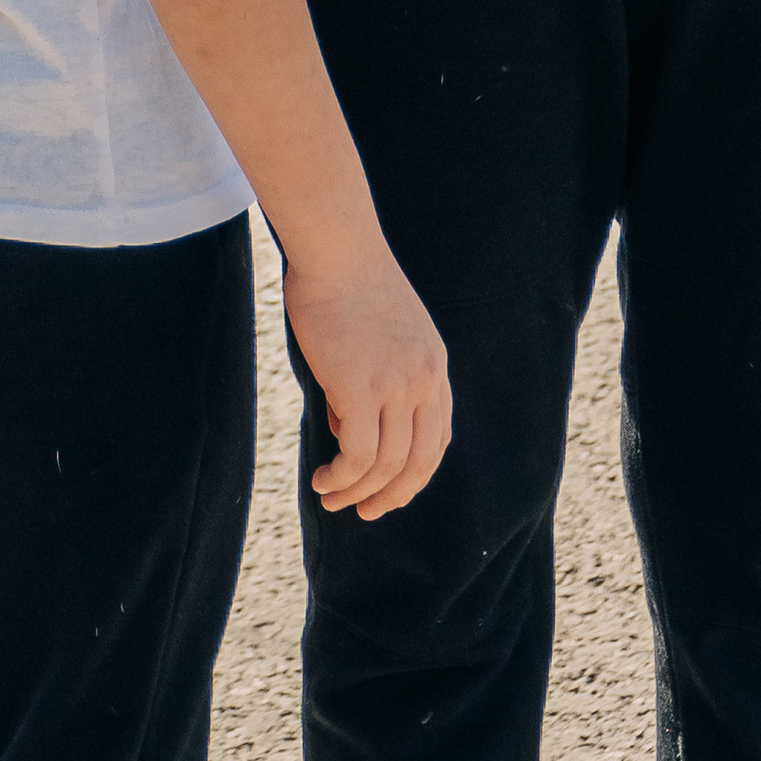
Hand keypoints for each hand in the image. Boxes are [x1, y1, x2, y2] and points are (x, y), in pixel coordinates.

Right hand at [283, 240, 451, 520]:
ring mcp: (396, 386)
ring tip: (331, 499)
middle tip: (366, 513)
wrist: (337, 247)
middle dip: (394, 496)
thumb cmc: (345, 278)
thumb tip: (347, 419)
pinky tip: (323, 480)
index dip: (415, 471)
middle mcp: (424, 380)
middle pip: (420, 461)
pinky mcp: (361, 389)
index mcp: (434, 365)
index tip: (390, 488)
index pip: (437, 435)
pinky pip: (357, 455)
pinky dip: (341, 477)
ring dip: (357, 491)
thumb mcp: (381, 328)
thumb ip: (378, 372)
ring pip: (386, 465)